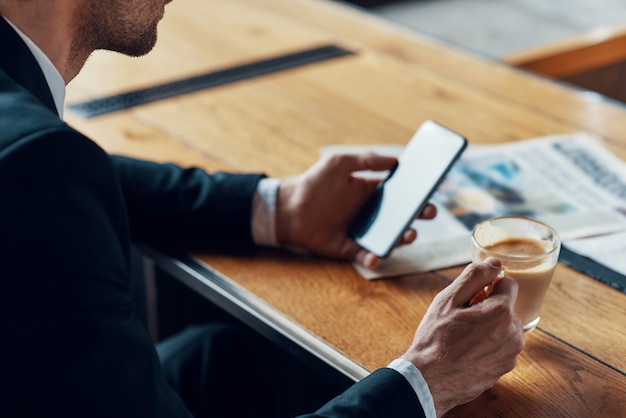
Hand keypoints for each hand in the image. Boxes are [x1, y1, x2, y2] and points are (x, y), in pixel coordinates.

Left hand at [275, 152, 435, 267]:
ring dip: (402, 238)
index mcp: (371, 191)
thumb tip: (396, 160)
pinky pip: (366, 255)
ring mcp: (362, 231)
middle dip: (418, 215)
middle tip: (428, 212)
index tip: (434, 187)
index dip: (418, 191)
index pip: (401, 192)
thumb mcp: (339, 163)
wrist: (288, 208)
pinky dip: (373, 258)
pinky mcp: (349, 248)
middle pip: (402, 216)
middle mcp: (370, 212)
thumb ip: (367, 160)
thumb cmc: (314, 182)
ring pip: (390, 238)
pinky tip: (375, 255)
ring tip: (408, 234)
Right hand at [400, 258, 524, 416]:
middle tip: (461, 319)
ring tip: (462, 337)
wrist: (429, 380)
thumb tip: (494, 263)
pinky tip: (466, 351)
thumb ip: (474, 277)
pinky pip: (500, 347)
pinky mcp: (504, 369)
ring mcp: (510, 354)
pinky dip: (487, 346)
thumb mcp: (448, 300)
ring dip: (488, 328)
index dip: (487, 287)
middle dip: (487, 308)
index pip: (508, 283)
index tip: (470, 298)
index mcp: (501, 312)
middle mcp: (513, 334)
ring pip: (503, 328)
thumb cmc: (435, 339)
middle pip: (506, 307)